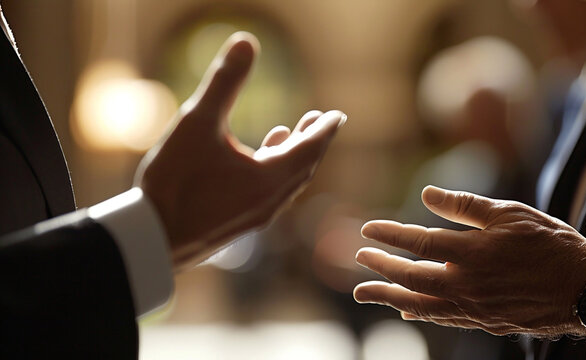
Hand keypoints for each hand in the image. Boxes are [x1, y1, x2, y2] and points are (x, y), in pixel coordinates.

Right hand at [135, 32, 344, 271]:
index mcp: (269, 178)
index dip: (324, 130)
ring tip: (285, 134)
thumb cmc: (174, 181)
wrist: (150, 239)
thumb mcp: (198, 123)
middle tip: (319, 120)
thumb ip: (224, 82)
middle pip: (301, 168)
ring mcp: (254, 217)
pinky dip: (269, 173)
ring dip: (290, 157)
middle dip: (311, 141)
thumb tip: (246, 42)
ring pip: (283, 183)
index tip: (337, 117)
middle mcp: (268, 201)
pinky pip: (266, 195)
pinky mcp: (236, 224)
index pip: (310, 149)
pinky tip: (250, 163)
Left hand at [353, 186, 585, 336]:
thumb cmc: (548, 244)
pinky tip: (406, 311)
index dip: (389, 235)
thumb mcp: (509, 213)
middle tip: (359, 259)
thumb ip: (464, 205)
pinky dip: (419, 314)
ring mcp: (473, 307)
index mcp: (472, 252)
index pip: (418, 242)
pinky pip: (443, 319)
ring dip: (388, 297)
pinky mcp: (483, 321)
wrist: (583, 287)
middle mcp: (466, 284)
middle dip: (381, 267)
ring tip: (363, 292)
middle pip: (411, 277)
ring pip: (419, 304)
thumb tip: (427, 193)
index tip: (367, 229)